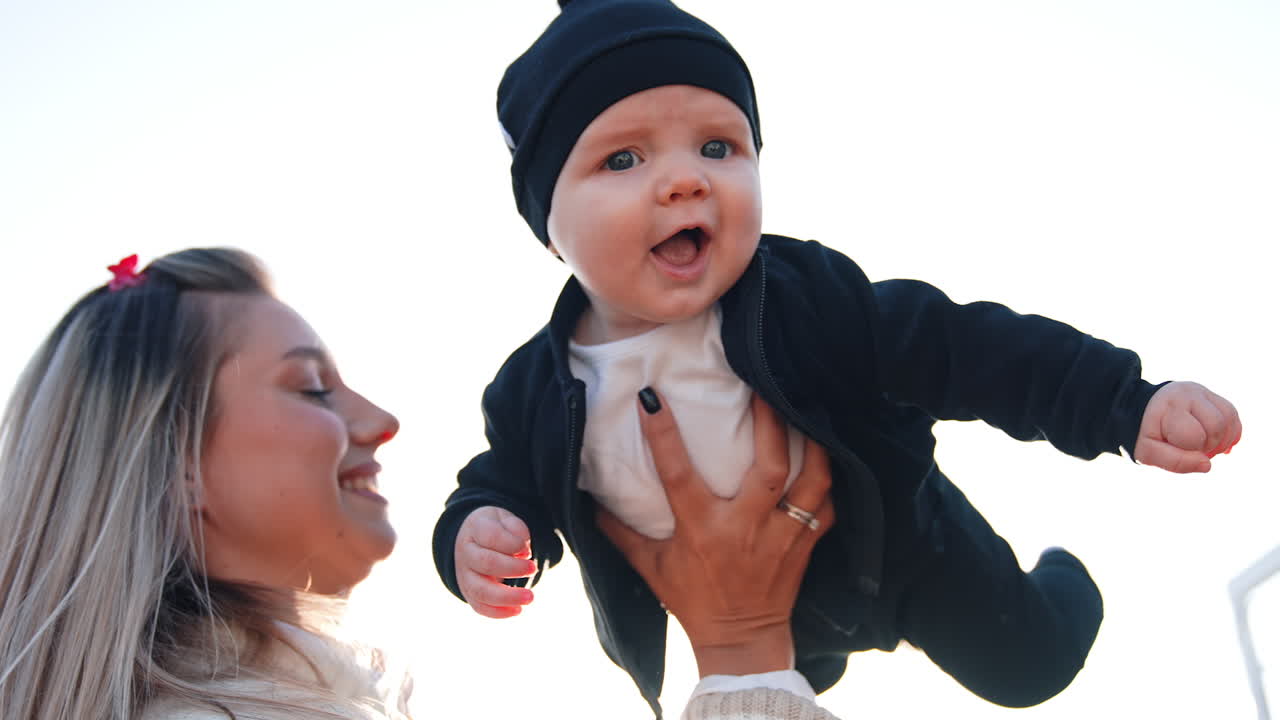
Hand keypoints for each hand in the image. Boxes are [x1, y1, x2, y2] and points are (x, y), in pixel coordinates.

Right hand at [454, 505, 537, 617]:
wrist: (472, 540)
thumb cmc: (495, 529)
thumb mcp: (506, 520)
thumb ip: (516, 529)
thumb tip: (523, 551)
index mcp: (475, 529)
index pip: (491, 536)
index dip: (512, 544)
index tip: (527, 550)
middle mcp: (466, 553)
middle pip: (486, 563)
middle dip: (513, 568)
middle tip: (533, 568)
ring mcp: (465, 575)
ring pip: (480, 590)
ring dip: (507, 596)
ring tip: (530, 597)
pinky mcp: (469, 593)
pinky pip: (480, 607)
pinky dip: (498, 612)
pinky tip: (518, 610)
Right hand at [597, 390, 834, 676]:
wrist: (741, 642)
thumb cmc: (692, 600)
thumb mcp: (650, 567)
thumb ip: (620, 532)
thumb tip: (588, 500)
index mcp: (702, 530)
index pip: (677, 474)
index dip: (662, 434)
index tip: (651, 397)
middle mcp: (745, 529)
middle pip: (768, 467)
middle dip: (769, 422)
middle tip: (763, 384)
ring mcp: (782, 536)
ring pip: (811, 480)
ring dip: (811, 443)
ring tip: (803, 408)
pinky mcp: (807, 544)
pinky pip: (828, 503)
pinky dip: (829, 476)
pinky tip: (824, 451)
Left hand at [1134, 381, 1241, 472]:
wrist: (1144, 411)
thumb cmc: (1148, 434)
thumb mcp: (1149, 452)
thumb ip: (1175, 462)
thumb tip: (1207, 465)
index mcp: (1169, 407)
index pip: (1194, 435)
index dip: (1190, 450)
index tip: (1176, 447)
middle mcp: (1188, 393)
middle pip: (1217, 426)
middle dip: (1210, 445)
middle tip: (1193, 448)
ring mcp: (1202, 392)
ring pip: (1229, 419)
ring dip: (1222, 440)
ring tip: (1203, 444)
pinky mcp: (1212, 395)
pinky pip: (1232, 415)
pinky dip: (1229, 433)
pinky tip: (1216, 440)